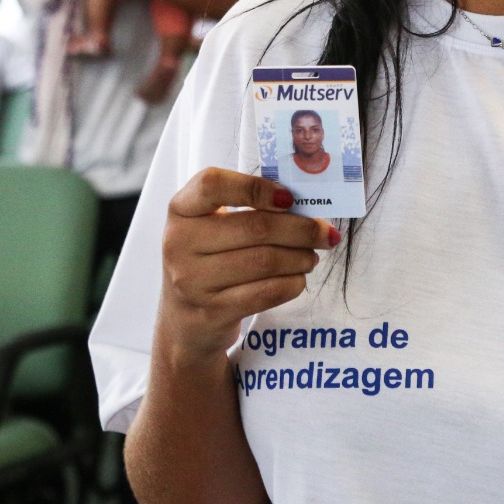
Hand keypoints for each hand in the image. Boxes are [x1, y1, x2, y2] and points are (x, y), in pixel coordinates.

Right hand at [156, 168, 340, 364]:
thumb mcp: (210, 226)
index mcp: (181, 210)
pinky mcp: (212, 311)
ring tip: (312, 255)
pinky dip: (292, 283)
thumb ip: (246, 208)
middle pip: (255, 227)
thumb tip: (304, 204)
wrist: (185, 318)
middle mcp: (179, 243)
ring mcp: (192, 281)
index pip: (213, 184)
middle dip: (301, 228)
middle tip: (325, 232)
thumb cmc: (208, 259)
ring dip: (300, 257)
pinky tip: (299, 277)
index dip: (256, 188)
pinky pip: (266, 292)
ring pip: (265, 261)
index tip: (289, 198)